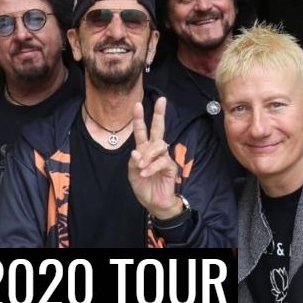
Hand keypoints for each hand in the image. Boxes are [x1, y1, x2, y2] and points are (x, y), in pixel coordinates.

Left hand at [128, 97, 181, 218]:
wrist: (153, 202)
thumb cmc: (143, 186)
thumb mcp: (132, 174)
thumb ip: (132, 162)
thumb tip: (136, 152)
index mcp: (144, 150)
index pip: (141, 131)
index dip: (139, 119)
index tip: (137, 104)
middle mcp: (154, 151)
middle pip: (159, 129)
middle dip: (159, 114)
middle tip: (162, 100)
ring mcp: (164, 157)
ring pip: (159, 146)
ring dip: (148, 155)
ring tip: (140, 166)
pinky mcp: (170, 167)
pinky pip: (162, 161)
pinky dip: (152, 166)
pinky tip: (145, 172)